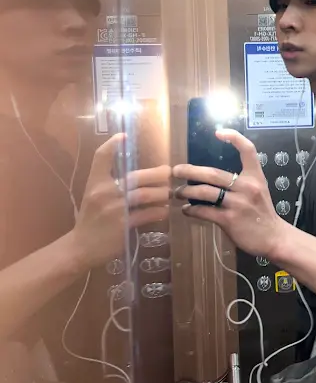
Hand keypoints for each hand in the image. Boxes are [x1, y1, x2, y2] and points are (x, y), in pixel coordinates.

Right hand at [70, 134, 169, 268]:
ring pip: (144, 195)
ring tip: (168, 193)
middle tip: (168, 172)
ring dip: (161, 193)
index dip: (112, 145)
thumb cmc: (91, 219)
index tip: (124, 136)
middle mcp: (104, 193)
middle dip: (156, 174)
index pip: (101, 157)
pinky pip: (147, 214)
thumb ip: (111, 184)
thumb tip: (138, 174)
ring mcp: (114, 209)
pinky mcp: (123, 225)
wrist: (80, 246)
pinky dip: (159, 212)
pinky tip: (164, 211)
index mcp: (95, 183)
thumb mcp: (95, 196)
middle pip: (134, 176)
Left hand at [173, 129, 284, 258]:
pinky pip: (204, 211)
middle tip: (176, 170)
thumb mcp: (258, 191)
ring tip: (178, 192)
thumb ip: (240, 182)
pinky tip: (186, 210)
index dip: (234, 138)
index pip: (248, 150)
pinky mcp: (229, 220)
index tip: (218, 133)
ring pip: (205, 192)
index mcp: (255, 177)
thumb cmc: (262, 213)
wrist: (274, 237)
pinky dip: (192, 210)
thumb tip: (211, 178)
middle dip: (190, 171)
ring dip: (187, 191)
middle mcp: (246, 187)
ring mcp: (237, 203)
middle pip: (213, 173)